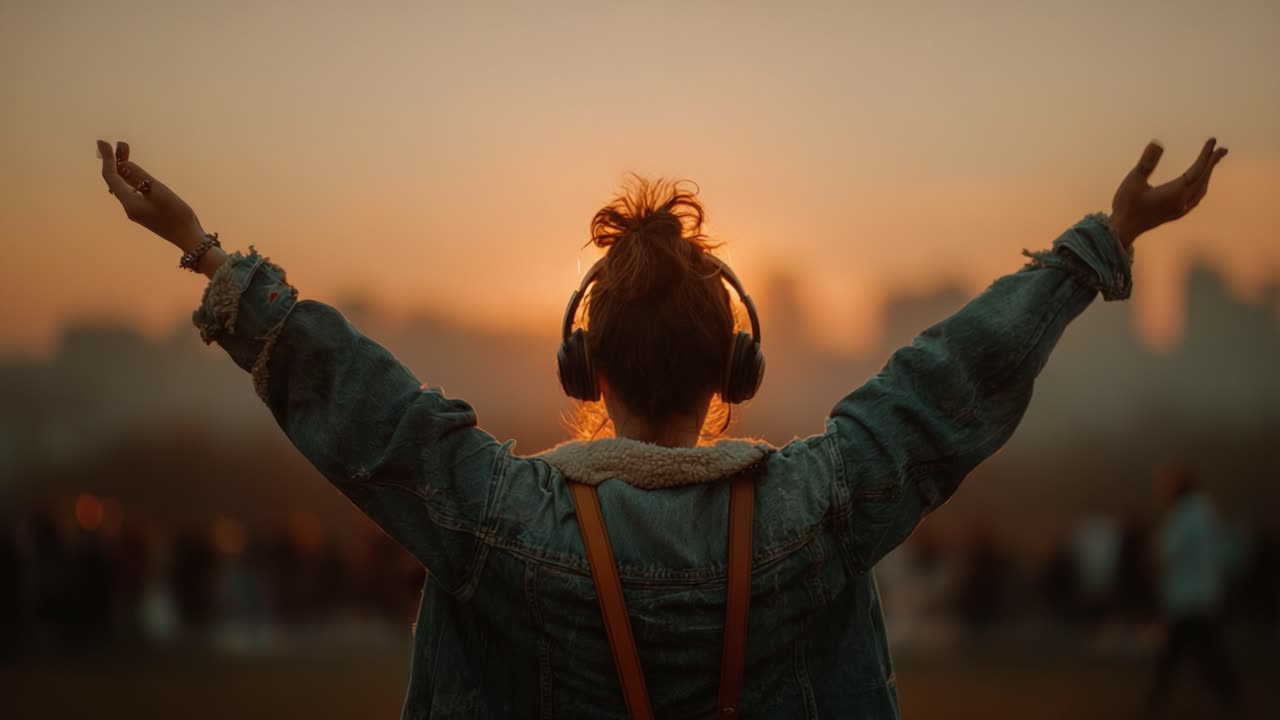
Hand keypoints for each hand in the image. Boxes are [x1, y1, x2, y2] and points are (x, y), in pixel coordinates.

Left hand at [97, 139, 206, 250]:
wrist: (188, 238)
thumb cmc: (176, 215)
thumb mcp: (159, 191)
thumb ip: (140, 176)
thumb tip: (124, 164)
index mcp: (129, 203)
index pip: (111, 177)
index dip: (107, 159)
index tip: (103, 142)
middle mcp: (128, 206)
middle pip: (116, 180)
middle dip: (116, 160)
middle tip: (120, 143)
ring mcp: (136, 210)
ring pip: (124, 185)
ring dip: (123, 168)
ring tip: (126, 150)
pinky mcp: (144, 211)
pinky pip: (132, 190)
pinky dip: (131, 177)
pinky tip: (134, 169)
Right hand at [1109, 138, 1227, 248]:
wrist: (1121, 230)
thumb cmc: (1126, 205)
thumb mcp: (1133, 181)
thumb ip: (1146, 163)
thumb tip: (1157, 144)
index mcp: (1175, 193)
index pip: (1196, 170)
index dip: (1206, 155)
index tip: (1213, 141)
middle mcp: (1182, 202)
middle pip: (1203, 179)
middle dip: (1212, 163)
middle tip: (1221, 149)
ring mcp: (1180, 210)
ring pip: (1201, 190)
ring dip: (1208, 175)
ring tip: (1212, 163)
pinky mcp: (1175, 214)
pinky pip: (1196, 198)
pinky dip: (1201, 187)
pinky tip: (1199, 185)